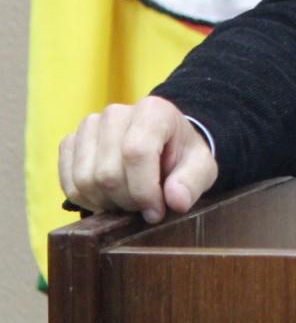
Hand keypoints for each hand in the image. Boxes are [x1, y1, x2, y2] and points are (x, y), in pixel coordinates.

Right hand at [59, 97, 218, 223]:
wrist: (163, 144)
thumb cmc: (182, 156)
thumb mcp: (201, 167)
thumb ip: (192, 182)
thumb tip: (176, 201)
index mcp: (153, 110)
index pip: (136, 152)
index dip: (144, 190)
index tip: (156, 211)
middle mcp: (116, 113)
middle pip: (107, 172)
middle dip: (126, 201)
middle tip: (143, 207)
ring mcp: (89, 126)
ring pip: (84, 180)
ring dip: (106, 203)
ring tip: (127, 201)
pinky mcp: (70, 142)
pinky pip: (68, 182)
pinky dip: (86, 200)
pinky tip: (108, 198)